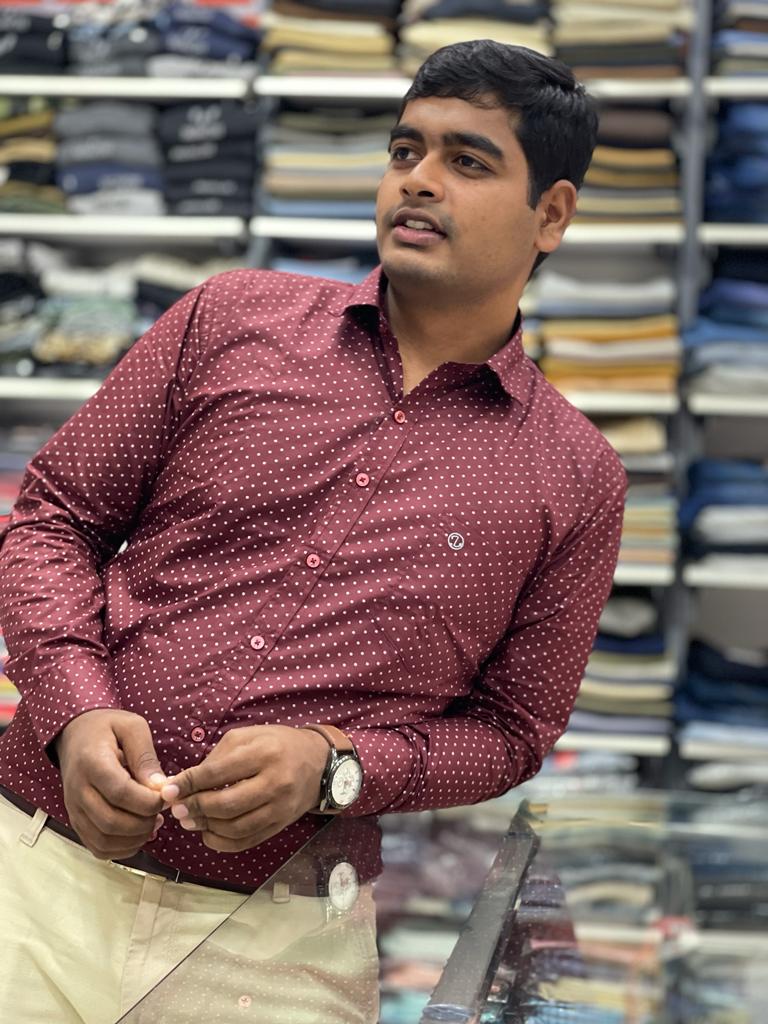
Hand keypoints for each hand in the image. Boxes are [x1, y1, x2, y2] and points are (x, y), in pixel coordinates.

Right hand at [56, 709, 165, 860]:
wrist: (76, 734)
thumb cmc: (107, 727)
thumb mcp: (132, 727)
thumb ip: (146, 757)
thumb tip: (161, 787)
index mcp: (92, 762)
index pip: (119, 792)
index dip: (147, 801)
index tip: (166, 797)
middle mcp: (78, 790)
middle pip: (111, 821)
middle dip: (144, 823)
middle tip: (162, 813)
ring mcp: (74, 809)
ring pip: (103, 839)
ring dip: (134, 839)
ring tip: (153, 823)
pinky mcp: (76, 821)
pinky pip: (97, 847)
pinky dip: (121, 849)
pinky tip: (138, 834)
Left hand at [161, 725, 328, 852]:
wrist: (318, 762)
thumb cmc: (277, 744)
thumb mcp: (248, 737)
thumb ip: (216, 758)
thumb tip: (184, 782)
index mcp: (264, 753)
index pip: (218, 773)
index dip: (188, 783)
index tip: (167, 790)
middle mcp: (275, 782)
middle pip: (226, 804)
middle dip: (195, 808)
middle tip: (176, 809)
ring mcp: (280, 807)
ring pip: (235, 827)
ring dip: (206, 827)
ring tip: (189, 820)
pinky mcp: (281, 825)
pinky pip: (247, 842)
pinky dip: (222, 842)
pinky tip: (208, 833)